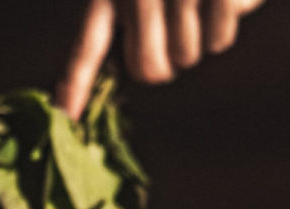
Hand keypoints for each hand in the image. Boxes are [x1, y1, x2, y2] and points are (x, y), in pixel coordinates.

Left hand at [58, 0, 266, 118]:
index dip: (76, 84)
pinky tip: (222, 0)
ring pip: (186, 57)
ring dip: (197, 42)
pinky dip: (223, 28)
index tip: (66, 116)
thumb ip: (128, 24)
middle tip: (174, 37)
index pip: (88, 47)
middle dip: (165, 65)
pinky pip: (218, 40)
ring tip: (199, 4)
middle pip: (148, 70)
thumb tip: (131, 74)